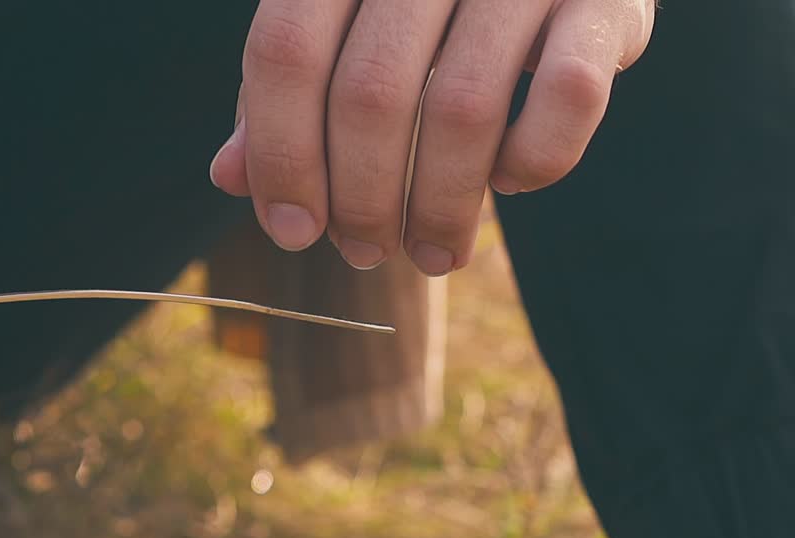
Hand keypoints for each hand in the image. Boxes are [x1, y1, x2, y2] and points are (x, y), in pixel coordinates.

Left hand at [210, 0, 654, 273]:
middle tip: (365, 254)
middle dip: (361, 201)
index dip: (280, 154)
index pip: (285, 51)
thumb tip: (229, 177)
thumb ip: (289, 91)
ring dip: (438, 208)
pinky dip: (534, 163)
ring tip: (432, 253)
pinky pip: (567, 98)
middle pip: (369, 94)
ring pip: (461, 110)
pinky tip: (511, 183)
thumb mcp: (347, 26)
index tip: (292, 232)